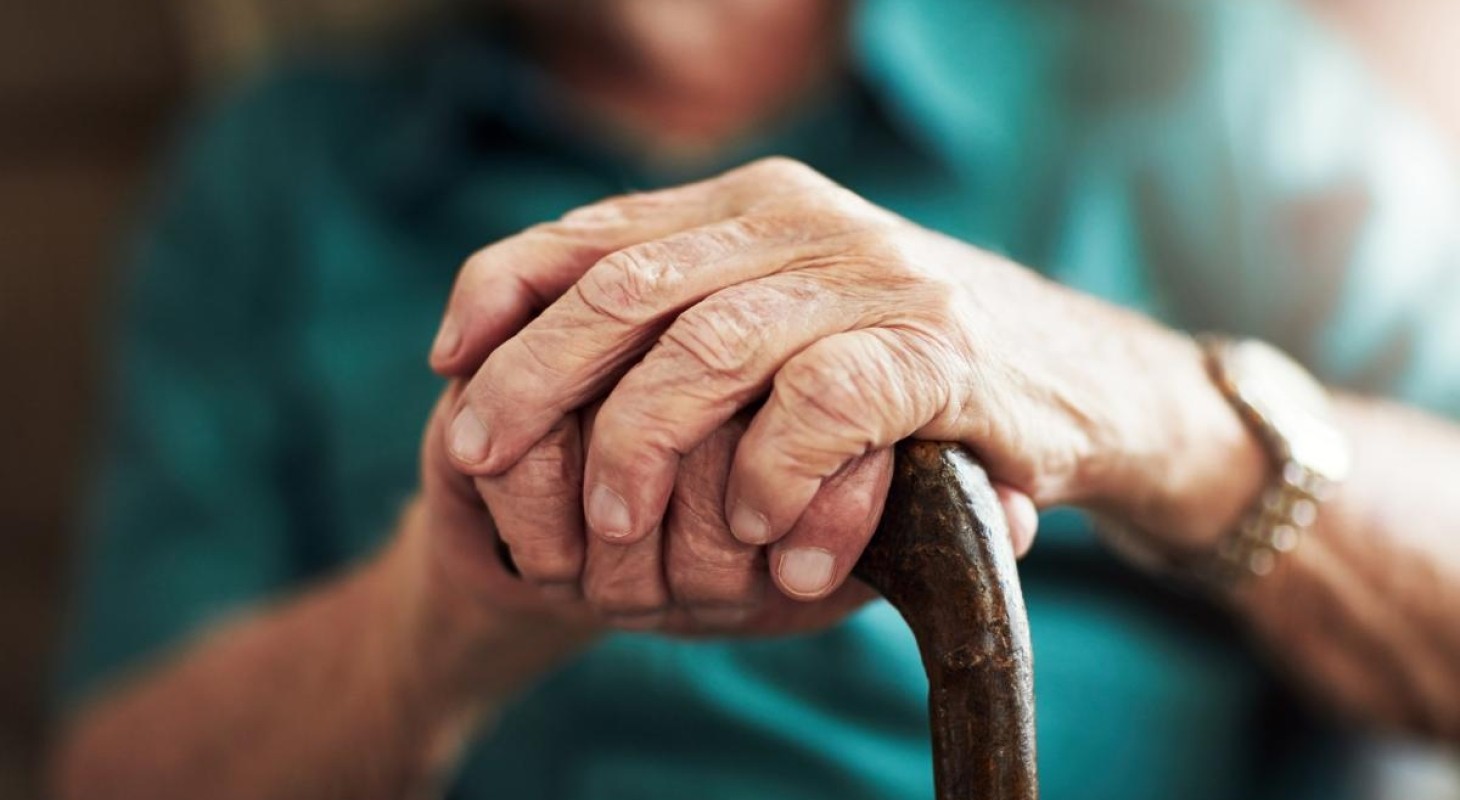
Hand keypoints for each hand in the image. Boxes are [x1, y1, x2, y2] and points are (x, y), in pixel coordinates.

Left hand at [431, 159, 1083, 620]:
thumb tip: (521, 347)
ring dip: (641, 447)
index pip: (597, 230)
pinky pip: (819, 404)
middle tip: (481, 458)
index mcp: (755, 204)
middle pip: (627, 287)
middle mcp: (807, 222)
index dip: (505, 291)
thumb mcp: (785, 329)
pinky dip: (770, 477)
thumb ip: (685, 323)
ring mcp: (876, 277)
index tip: (450, 366)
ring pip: (709, 346)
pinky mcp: (941, 348)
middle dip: (534, 379)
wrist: (1086, 384)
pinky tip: (755, 535)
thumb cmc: (906, 371)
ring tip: (614, 531)